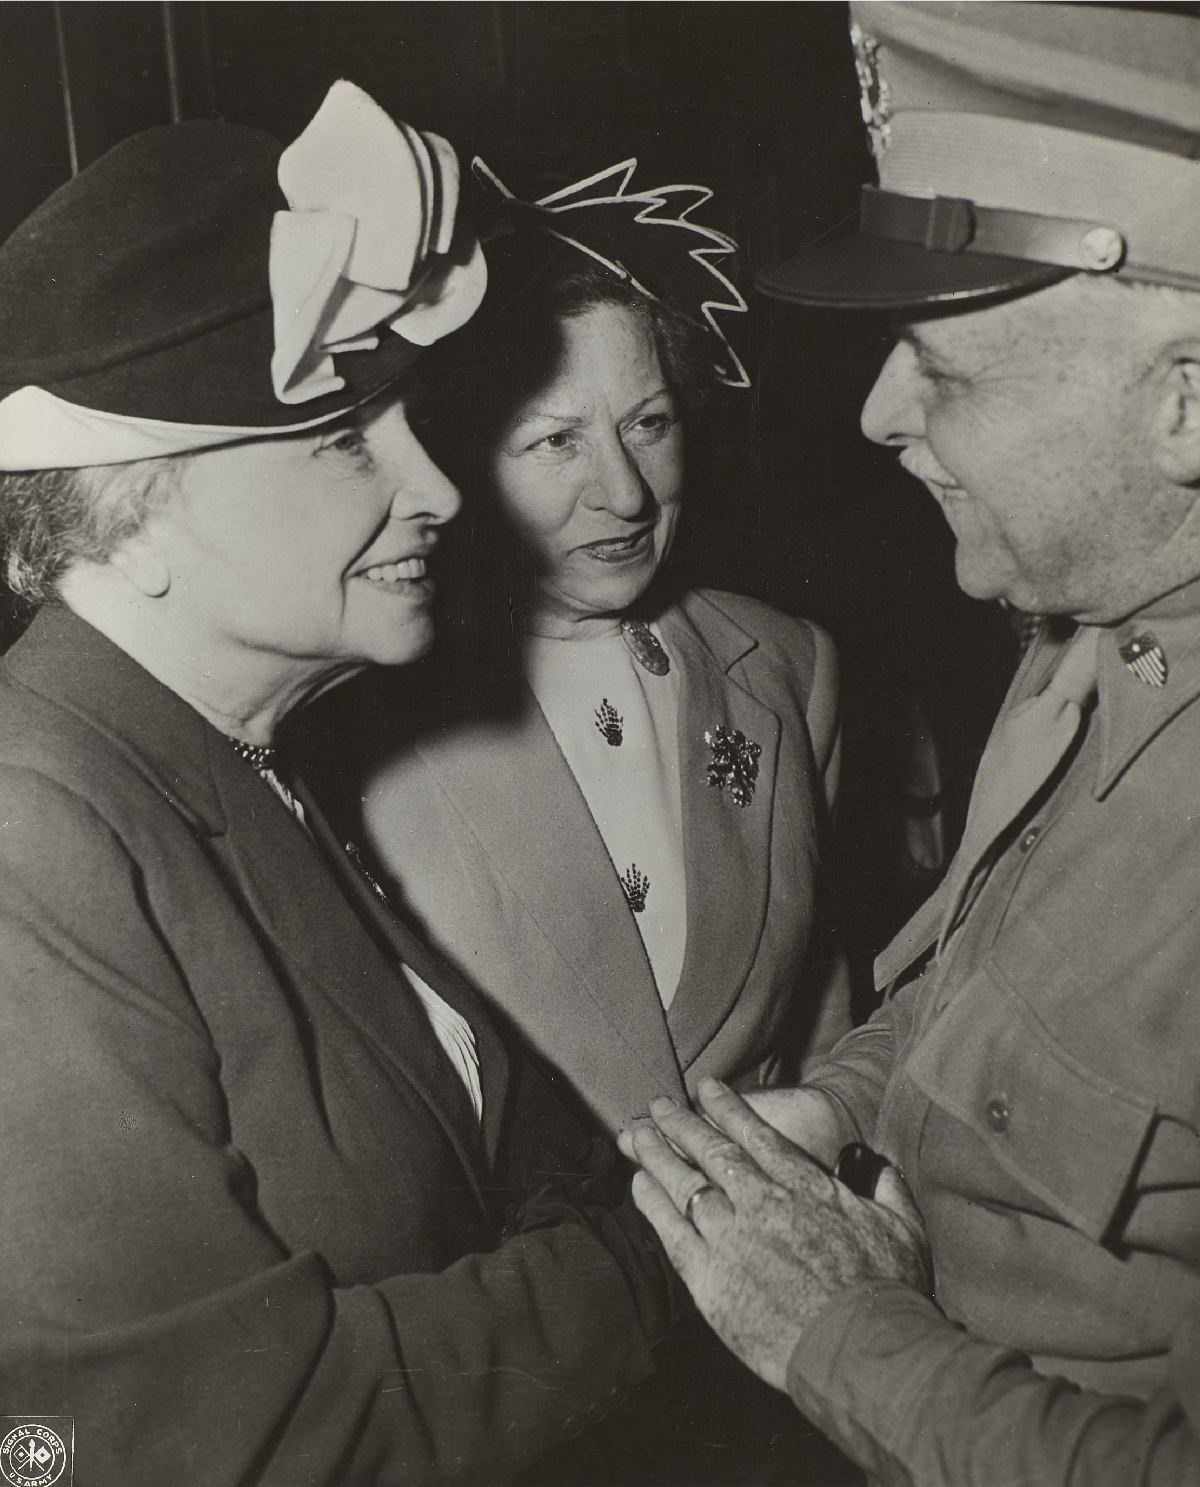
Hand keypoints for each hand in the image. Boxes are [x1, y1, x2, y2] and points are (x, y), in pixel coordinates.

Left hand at [619, 1077, 930, 1390]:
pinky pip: (672, 1230)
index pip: (756, 1134)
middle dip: (680, 1122)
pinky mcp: (711, 1278)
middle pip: (711, 1150)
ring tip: (634, 1136)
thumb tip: (877, 1164)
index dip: (726, 1107)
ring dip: (657, 1154)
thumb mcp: (902, 1226)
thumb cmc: (887, 1291)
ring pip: (684, 1183)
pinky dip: (652, 1203)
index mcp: (804, 1185)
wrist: (861, 1347)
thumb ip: (885, 1186)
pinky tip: (638, 1185)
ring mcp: (732, 1237)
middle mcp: (762, 1201)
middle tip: (656, 1104)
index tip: (705, 1087)